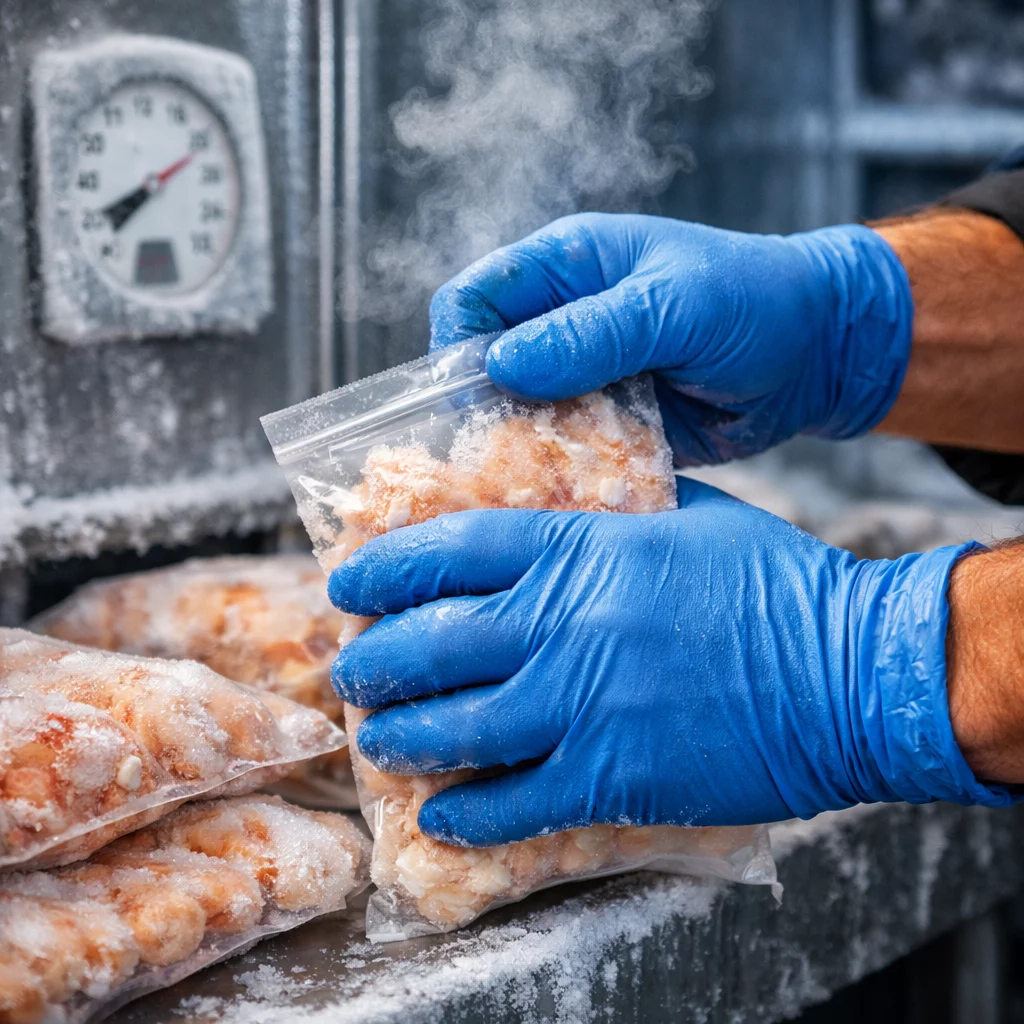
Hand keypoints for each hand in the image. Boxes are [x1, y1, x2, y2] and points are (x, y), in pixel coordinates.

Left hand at [329, 480, 1008, 846]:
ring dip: (400, 739)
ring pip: (452, 728)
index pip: (447, 551)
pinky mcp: (611, 776)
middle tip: (353, 671)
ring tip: (379, 740)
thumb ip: (622, 507)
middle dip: (372, 662)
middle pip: (429, 644)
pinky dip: (465, 814)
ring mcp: (581, 704)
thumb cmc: (779, 586)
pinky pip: (511, 804)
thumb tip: (580, 502)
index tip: (348, 586)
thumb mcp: (693, 517)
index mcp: (580, 550)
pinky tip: (442, 816)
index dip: (383, 569)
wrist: (852, 673)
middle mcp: (563, 624)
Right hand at [429, 213, 912, 464]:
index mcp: (565, 267)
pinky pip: (564, 453)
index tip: (472, 396)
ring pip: (518, 418)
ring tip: (531, 482)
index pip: (474, 300)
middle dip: (482, 410)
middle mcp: (562, 323)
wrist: (821, 354)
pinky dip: (561, 474)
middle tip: (497, 454)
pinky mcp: (609, 424)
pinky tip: (569, 493)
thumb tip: (502, 364)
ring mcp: (584, 378)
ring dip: (521, 450)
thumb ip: (591, 332)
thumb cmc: (756, 301)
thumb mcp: (675, 305)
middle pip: (483, 368)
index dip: (458, 346)